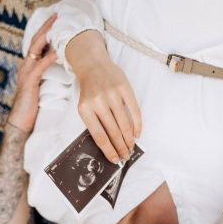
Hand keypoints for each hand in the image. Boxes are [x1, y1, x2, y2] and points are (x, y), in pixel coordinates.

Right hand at [8, 13, 58, 133]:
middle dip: (46, 27)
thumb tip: (63, 64)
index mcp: (30, 65)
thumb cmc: (33, 106)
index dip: (46, 30)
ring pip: (35, 49)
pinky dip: (47, 59)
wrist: (20, 122)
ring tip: (57, 27)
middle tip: (57, 15)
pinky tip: (56, 52)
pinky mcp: (28, 83)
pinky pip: (38, 68)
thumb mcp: (42, 86)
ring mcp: (26, 73)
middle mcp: (26, 66)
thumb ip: (48, 74)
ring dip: (46, 37)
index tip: (57, 19)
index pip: (38, 43)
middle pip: (36, 41)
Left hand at [67, 29, 142, 162]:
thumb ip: (94, 122)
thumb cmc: (89, 89)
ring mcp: (112, 94)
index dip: (108, 150)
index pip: (99, 136)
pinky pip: (134, 110)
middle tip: (125, 155)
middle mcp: (98, 101)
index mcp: (85, 109)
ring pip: (124, 123)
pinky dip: (137, 124)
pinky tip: (137, 134)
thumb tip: (109, 145)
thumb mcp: (85, 105)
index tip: (114, 159)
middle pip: (113, 132)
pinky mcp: (124, 88)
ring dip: (129, 139)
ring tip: (131, 147)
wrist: (92, 64)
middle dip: (120, 147)